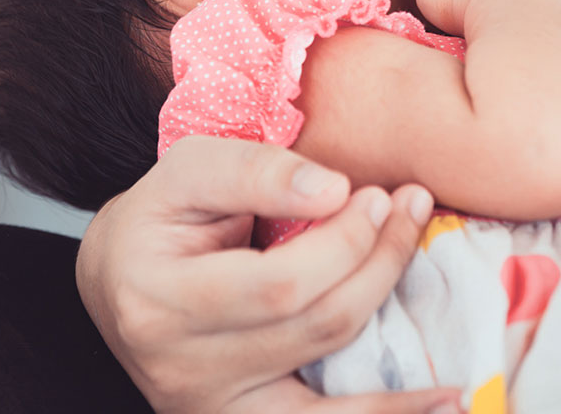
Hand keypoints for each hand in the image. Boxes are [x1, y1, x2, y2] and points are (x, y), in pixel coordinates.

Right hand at [75, 135, 459, 413]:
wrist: (116, 280)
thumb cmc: (158, 217)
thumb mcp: (188, 171)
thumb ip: (256, 171)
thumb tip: (335, 191)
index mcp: (158, 302)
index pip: (278, 286)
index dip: (344, 243)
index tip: (379, 196)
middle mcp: (182, 371)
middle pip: (314, 329)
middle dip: (377, 265)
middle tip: (409, 210)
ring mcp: (211, 409)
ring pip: (330, 390)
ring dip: (394, 334)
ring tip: (433, 280)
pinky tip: (443, 402)